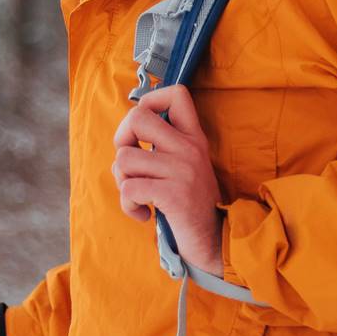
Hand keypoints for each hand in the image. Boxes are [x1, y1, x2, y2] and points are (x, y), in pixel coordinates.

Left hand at [112, 84, 222, 273]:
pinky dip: (128, 206)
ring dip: (122, 181)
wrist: (215, 241)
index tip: (142, 131)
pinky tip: (143, 214)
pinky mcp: (174, 195)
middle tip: (131, 164)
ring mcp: (183, 170)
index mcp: (194, 137)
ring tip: (139, 196)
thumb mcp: (185, 166)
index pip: (176, 94)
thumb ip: (163, 146)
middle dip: (121, 141)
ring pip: (123, 159)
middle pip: (136, 118)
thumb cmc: (190, 204)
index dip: (148, 102)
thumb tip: (125, 135)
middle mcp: (190, 148)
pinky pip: (128, 189)